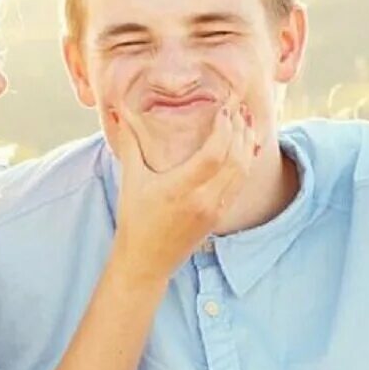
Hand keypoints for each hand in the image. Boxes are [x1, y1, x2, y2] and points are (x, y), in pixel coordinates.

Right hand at [108, 93, 256, 282]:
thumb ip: (128, 144)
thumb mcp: (130, 181)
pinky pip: (240, 185)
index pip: (213, 155)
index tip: (224, 108)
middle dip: (241, 131)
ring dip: (248, 145)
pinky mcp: (220, 216)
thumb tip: (120, 114)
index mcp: (180, 189)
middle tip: (240, 108)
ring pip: (243, 172)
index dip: (224, 129)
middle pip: (235, 160)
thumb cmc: (135, 221)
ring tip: (247, 122)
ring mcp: (215, 209)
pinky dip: (246, 163)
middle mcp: (203, 200)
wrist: (146, 261)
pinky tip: (246, 148)